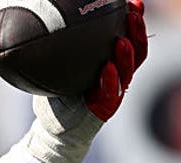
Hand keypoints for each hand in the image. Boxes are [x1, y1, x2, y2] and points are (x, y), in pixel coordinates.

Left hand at [22, 0, 148, 162]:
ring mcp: (113, 93)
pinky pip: (110, 93)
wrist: (52, 132)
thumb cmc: (54, 98)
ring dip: (127, 55)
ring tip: (122, 40)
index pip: (127, 39)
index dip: (134, 22)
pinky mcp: (105, 109)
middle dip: (138, 32)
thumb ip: (58, 50)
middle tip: (134, 14)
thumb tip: (42, 22)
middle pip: (137, 51)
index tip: (133, 3)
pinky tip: (107, 68)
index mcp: (110, 65)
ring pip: (128, 71)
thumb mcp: (55, 70)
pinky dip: (110, 80)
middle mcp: (116, 77)